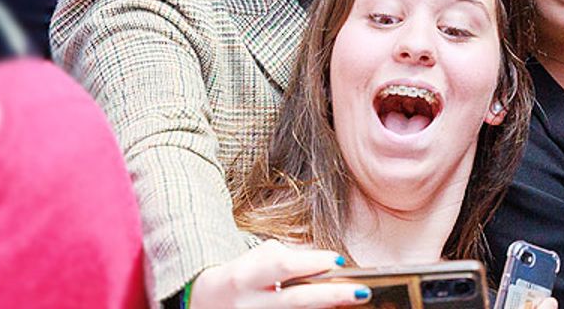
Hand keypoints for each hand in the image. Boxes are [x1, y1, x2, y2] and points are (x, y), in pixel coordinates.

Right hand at [190, 242, 367, 308]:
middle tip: (361, 292)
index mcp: (245, 277)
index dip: (312, 263)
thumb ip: (286, 259)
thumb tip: (326, 264)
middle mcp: (247, 305)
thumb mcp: (256, 261)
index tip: (338, 260)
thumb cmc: (239, 278)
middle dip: (330, 297)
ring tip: (351, 303)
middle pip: (294, 301)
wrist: (202, 304)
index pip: (282, 266)